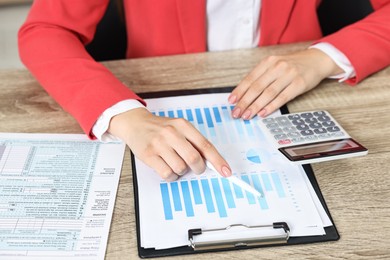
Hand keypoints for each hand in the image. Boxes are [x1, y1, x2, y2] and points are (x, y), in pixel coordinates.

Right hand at [108, 108, 231, 180]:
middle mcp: (172, 133)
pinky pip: (167, 174)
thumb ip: (193, 142)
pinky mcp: (149, 155)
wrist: (135, 123)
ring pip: (180, 168)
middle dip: (198, 168)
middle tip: (195, 168)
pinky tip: (167, 167)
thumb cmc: (160, 128)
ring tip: (175, 163)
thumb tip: (211, 161)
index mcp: (183, 125)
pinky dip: (171, 176)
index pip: (205, 145)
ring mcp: (159, 144)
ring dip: (181, 171)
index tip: (226, 171)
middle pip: (194, 159)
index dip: (218, 161)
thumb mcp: (179, 128)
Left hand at [228, 48, 342, 118]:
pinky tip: (262, 113)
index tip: (231, 102)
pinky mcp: (299, 84)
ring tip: (247, 115)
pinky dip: (271, 106)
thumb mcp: (275, 65)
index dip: (239, 91)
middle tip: (236, 113)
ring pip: (268, 93)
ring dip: (255, 106)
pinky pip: (282, 97)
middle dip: (244, 102)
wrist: (316, 60)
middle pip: (257, 87)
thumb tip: (244, 94)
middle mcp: (277, 66)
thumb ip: (261, 77)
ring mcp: (289, 75)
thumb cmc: (292, 65)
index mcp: (268, 62)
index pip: (250, 78)